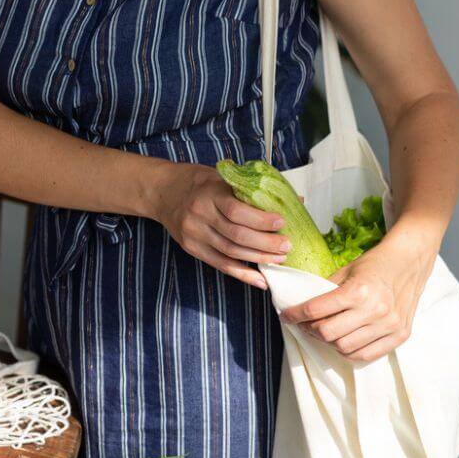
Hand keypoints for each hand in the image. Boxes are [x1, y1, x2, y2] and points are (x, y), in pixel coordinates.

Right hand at [154, 164, 291, 288]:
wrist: (164, 192)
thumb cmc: (200, 182)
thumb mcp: (223, 177)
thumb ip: (253, 190)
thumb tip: (294, 200)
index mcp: (209, 193)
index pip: (236, 211)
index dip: (260, 220)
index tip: (281, 223)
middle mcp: (199, 215)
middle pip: (235, 235)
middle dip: (265, 243)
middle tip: (286, 246)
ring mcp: (194, 234)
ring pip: (230, 252)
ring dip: (258, 258)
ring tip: (279, 259)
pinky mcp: (192, 248)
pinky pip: (220, 264)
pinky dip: (242, 274)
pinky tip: (260, 279)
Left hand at [280, 230, 437, 361]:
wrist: (409, 262)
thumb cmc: (374, 265)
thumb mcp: (345, 270)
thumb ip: (325, 291)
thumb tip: (300, 308)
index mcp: (358, 291)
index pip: (315, 310)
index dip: (294, 315)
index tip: (286, 316)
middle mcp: (374, 310)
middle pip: (327, 333)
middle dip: (309, 330)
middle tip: (305, 324)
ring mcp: (389, 325)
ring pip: (344, 348)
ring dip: (328, 342)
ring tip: (324, 332)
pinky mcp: (400, 335)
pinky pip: (366, 355)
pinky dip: (349, 352)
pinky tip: (343, 341)